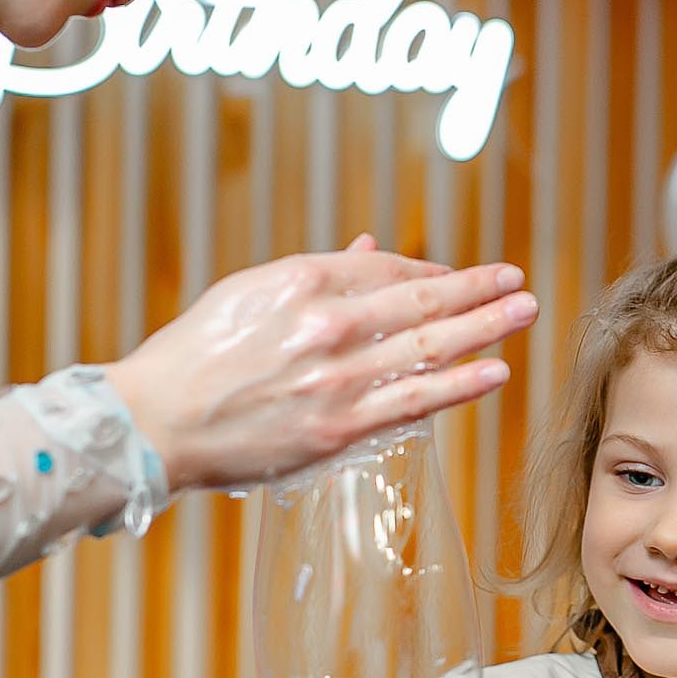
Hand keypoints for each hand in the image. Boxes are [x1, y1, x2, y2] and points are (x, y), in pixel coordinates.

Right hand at [102, 239, 536, 493]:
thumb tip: (370, 250)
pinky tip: (494, 370)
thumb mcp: (249, 293)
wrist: (153, 422)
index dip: (429, 271)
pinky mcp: (339, 427)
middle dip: (477, 289)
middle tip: (517, 281)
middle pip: (422, 300)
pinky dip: (460, 385)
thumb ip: (317, 274)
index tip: (456, 276)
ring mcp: (338, 377)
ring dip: (485, 327)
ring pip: (429, 347)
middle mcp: (327, 324)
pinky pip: (414, 401)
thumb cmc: (195, 356)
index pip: (387, 269)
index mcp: (301, 281)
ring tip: (523, 313)